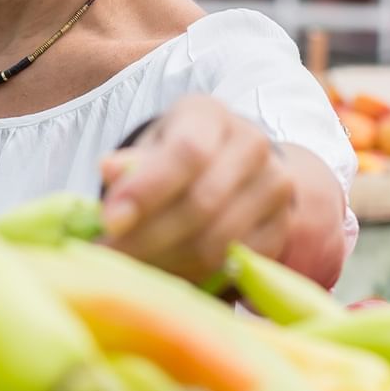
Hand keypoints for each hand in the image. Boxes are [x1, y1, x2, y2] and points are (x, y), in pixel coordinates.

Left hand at [101, 95, 295, 282]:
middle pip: (202, 202)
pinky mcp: (282, 225)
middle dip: (147, 238)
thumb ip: (129, 163)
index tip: (109, 222)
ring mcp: (275, 186)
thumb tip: (108, 169)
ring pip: (217, 239)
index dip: (147, 190)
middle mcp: (252, 144)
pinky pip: (234, 262)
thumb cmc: (171, 154)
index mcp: (210, 115)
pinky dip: (193, 274)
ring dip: (166, 262)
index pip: (187, 152)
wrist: (223, 164)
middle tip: (107, 258)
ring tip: (130, 269)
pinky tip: (163, 273)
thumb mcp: (147, 148)